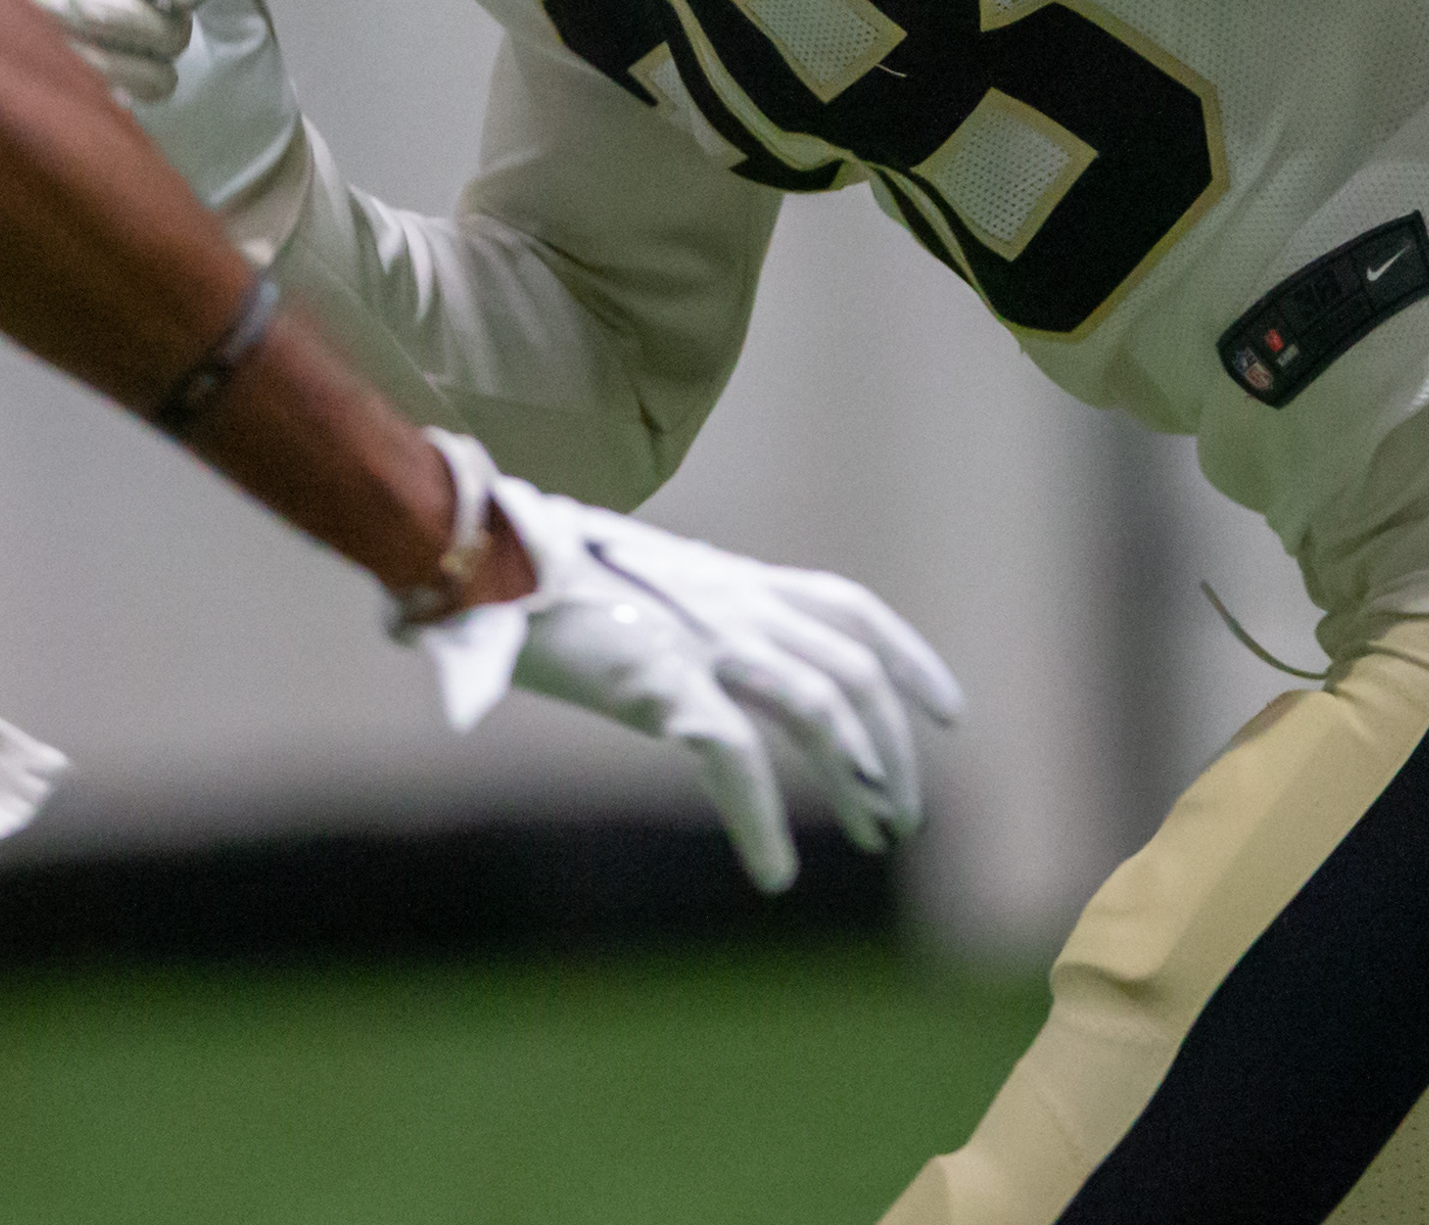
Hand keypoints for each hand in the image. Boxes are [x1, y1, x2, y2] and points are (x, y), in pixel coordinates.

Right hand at [18, 0, 303, 208]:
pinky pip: (51, 85)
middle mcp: (69, 7)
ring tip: (171, 80)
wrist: (250, 172)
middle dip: (133, 15)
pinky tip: (142, 107)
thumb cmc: (243, 86)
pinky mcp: (54, 111)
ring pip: (51, 35)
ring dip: (125, 59)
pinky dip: (108, 92)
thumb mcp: (242, 11)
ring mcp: (54, 60)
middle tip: (184, 42)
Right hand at [404, 432, 965, 891]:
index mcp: (727, 581)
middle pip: (851, 671)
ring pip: (817, 710)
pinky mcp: (659, 683)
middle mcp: (732, 603)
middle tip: (901, 813)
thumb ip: (683, 625)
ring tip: (873, 838)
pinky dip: (763, 820)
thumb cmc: (541, 581)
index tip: (948, 713)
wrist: (480, 557)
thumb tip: (709, 676)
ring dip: (857, 780)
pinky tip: (773, 870)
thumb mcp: (636, 595)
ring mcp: (701, 641)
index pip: (847, 609)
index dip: (907, 658)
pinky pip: (735, 758)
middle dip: (890, 747)